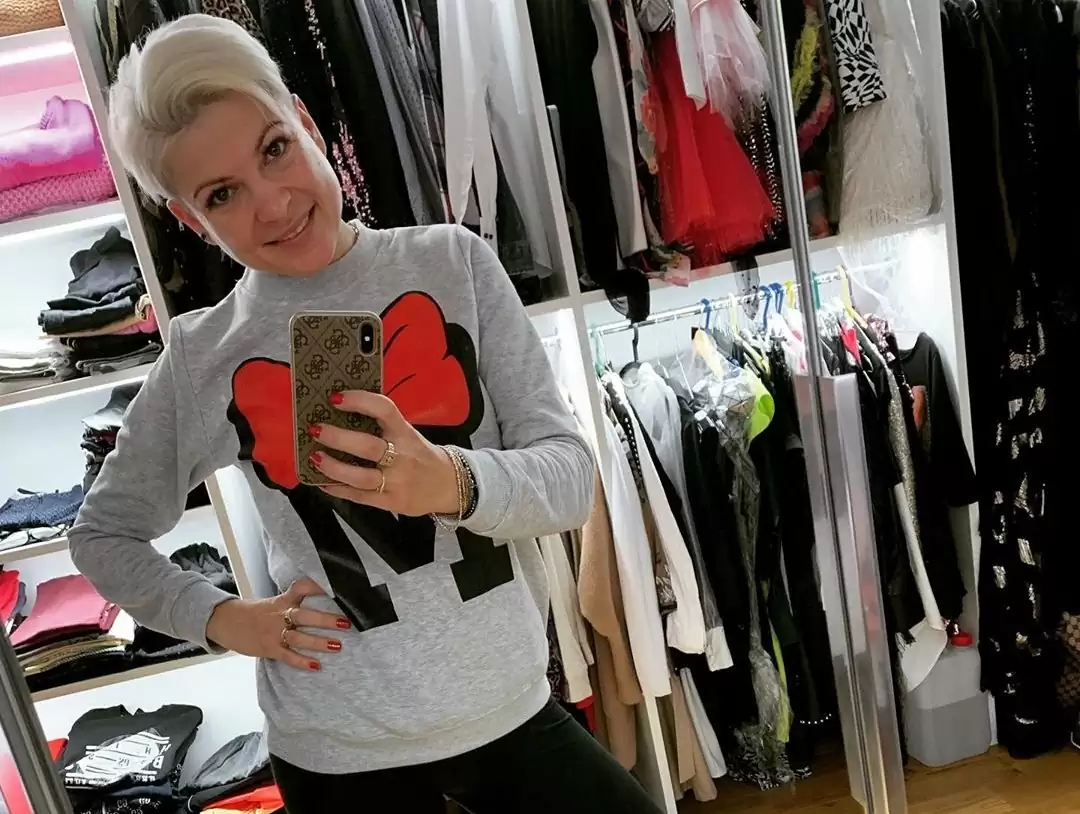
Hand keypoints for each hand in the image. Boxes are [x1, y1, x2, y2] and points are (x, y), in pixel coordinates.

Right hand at [205, 578, 349, 671]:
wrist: (225, 622)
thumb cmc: (254, 613)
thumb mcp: (274, 602)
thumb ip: (293, 602)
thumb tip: (320, 600)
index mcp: (282, 601)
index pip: (301, 588)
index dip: (317, 586)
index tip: (335, 585)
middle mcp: (280, 615)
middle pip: (304, 616)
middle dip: (326, 620)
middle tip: (346, 622)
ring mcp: (273, 632)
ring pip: (299, 638)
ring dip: (319, 642)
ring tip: (338, 646)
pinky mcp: (268, 648)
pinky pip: (287, 656)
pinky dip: (301, 661)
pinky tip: (316, 665)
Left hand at [307, 390, 459, 515]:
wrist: (449, 485)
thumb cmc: (421, 456)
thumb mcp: (409, 435)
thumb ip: (383, 427)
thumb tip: (342, 415)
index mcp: (405, 433)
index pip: (384, 410)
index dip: (359, 401)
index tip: (335, 398)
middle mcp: (402, 456)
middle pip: (368, 447)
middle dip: (338, 438)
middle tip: (316, 429)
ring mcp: (397, 482)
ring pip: (361, 477)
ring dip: (334, 467)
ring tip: (316, 457)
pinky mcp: (391, 502)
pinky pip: (360, 497)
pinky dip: (338, 489)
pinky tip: (322, 482)